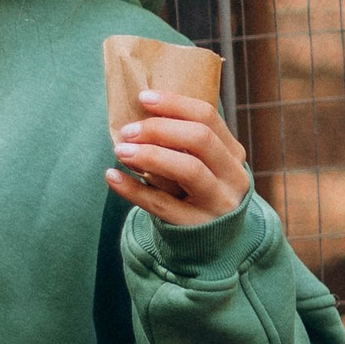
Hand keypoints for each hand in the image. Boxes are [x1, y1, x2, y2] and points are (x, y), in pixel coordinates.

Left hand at [107, 89, 250, 227]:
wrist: (216, 245)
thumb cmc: (199, 194)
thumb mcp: (205, 166)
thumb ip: (185, 144)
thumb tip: (142, 112)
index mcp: (232, 154)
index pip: (207, 117)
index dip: (174, 104)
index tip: (143, 98)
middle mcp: (232, 177)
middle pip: (200, 139)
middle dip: (160, 129)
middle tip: (128, 131)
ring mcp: (217, 203)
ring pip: (188, 170)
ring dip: (150, 155)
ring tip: (120, 150)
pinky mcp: (195, 227)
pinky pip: (162, 205)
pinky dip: (133, 190)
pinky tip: (112, 176)